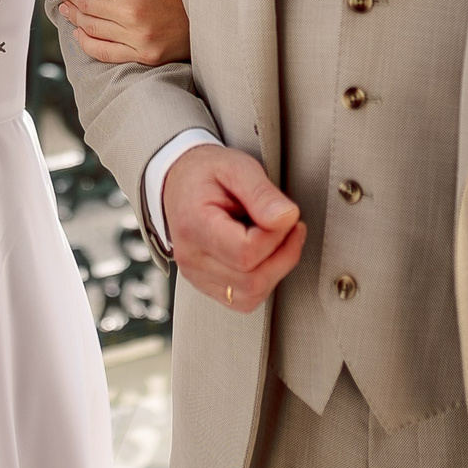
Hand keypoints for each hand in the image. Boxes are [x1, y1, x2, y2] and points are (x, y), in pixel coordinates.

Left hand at [39, 0, 190, 65]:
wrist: (208, 14)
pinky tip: (80, 31)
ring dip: (73, 15)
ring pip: (90, 26)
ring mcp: (138, 37)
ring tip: (68, 6)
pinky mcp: (144, 56)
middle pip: (84, 2)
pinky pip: (102, 51)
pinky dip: (85, 41)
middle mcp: (133, 11)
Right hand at [163, 144, 304, 310]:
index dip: (275, 237)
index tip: (284, 215)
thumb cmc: (206, 174)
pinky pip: (244, 299)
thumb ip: (262, 193)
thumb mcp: (236, 168)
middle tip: (288, 226)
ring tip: (277, 239)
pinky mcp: (206, 284)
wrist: (179, 181)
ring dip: (277, 269)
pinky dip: (264, 280)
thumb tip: (287, 218)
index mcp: (194, 225)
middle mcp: (191, 257)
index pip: (245, 253)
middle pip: (252, 280)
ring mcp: (196, 275)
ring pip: (251, 295)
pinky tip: (264, 255)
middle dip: (283, 254)